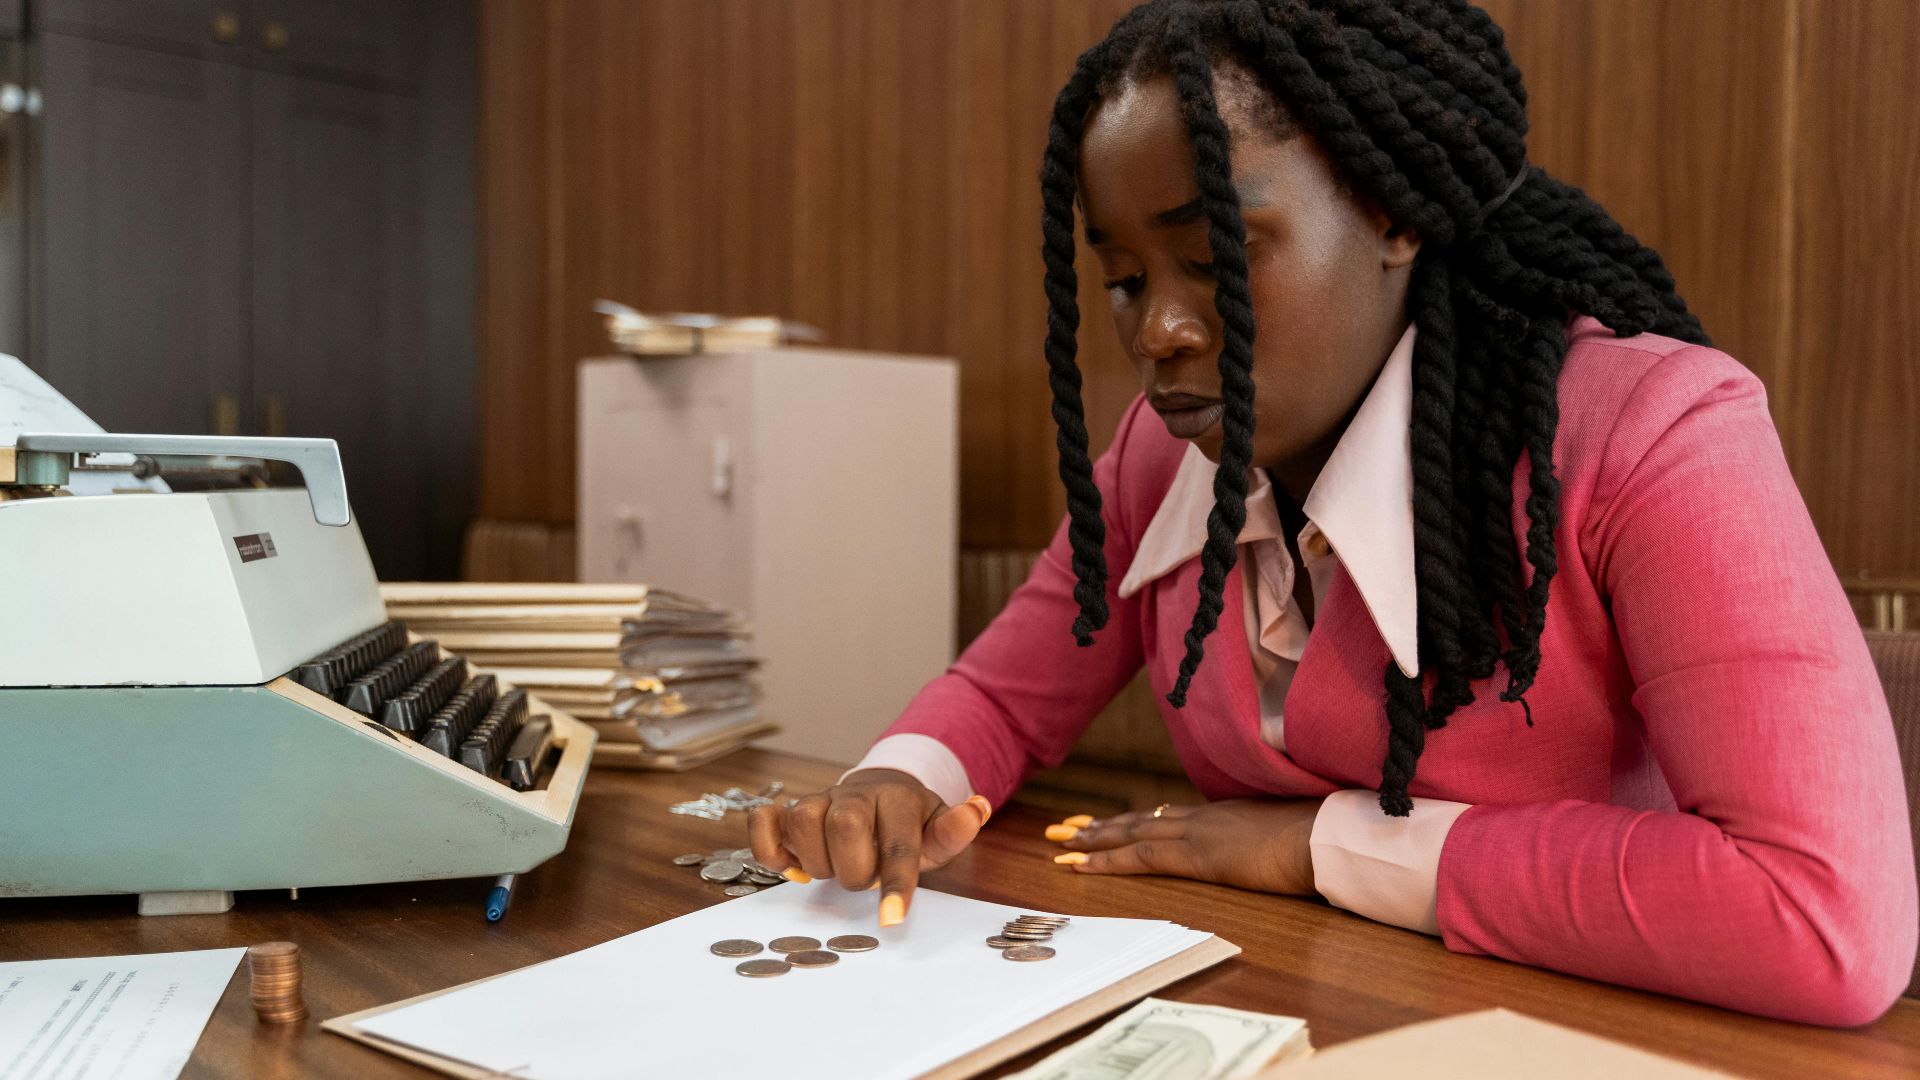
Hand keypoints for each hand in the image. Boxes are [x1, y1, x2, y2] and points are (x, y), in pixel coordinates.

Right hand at [748, 769, 992, 925]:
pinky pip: (764, 821)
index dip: (895, 883)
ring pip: (802, 821)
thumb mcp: (936, 830)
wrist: (881, 793)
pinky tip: (791, 866)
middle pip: (844, 826)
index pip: (898, 843)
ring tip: (835, 868)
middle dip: (854, 869)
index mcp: (898, 799)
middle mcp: (855, 794)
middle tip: (863, 878)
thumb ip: (953, 830)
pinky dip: (770, 848)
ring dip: (817, 860)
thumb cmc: (910, 824)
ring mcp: (819, 799)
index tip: (890, 919)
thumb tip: (977, 808)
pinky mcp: (789, 809)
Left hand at [1049, 799, 1322, 894]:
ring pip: (1132, 834)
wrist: (1327, 838)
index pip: (1168, 816)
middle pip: (1141, 820)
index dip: (1137, 821)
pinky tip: (1080, 865)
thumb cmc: (1319, 843)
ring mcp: (1197, 833)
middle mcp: (1204, 817)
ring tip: (1062, 843)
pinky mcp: (1195, 855)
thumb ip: (1266, 843)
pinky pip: (1139, 857)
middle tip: (1066, 828)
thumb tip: (1266, 852)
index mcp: (1225, 814)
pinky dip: (1106, 861)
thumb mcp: (1286, 840)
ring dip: (1094, 840)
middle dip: (1102, 826)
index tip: (1110, 823)